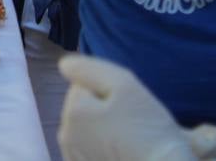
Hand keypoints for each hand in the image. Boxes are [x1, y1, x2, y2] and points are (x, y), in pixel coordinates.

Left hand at [58, 54, 204, 160]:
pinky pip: (90, 150)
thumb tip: (65, 65)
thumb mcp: (125, 86)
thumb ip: (90, 70)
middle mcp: (65, 137)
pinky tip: (123, 153)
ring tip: (130, 141)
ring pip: (86, 130)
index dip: (108, 91)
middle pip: (82, 109)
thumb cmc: (150, 130)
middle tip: (132, 124)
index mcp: (72, 112)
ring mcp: (74, 158)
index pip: (83, 86)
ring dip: (102, 130)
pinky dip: (103, 148)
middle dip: (102, 110)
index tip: (128, 106)